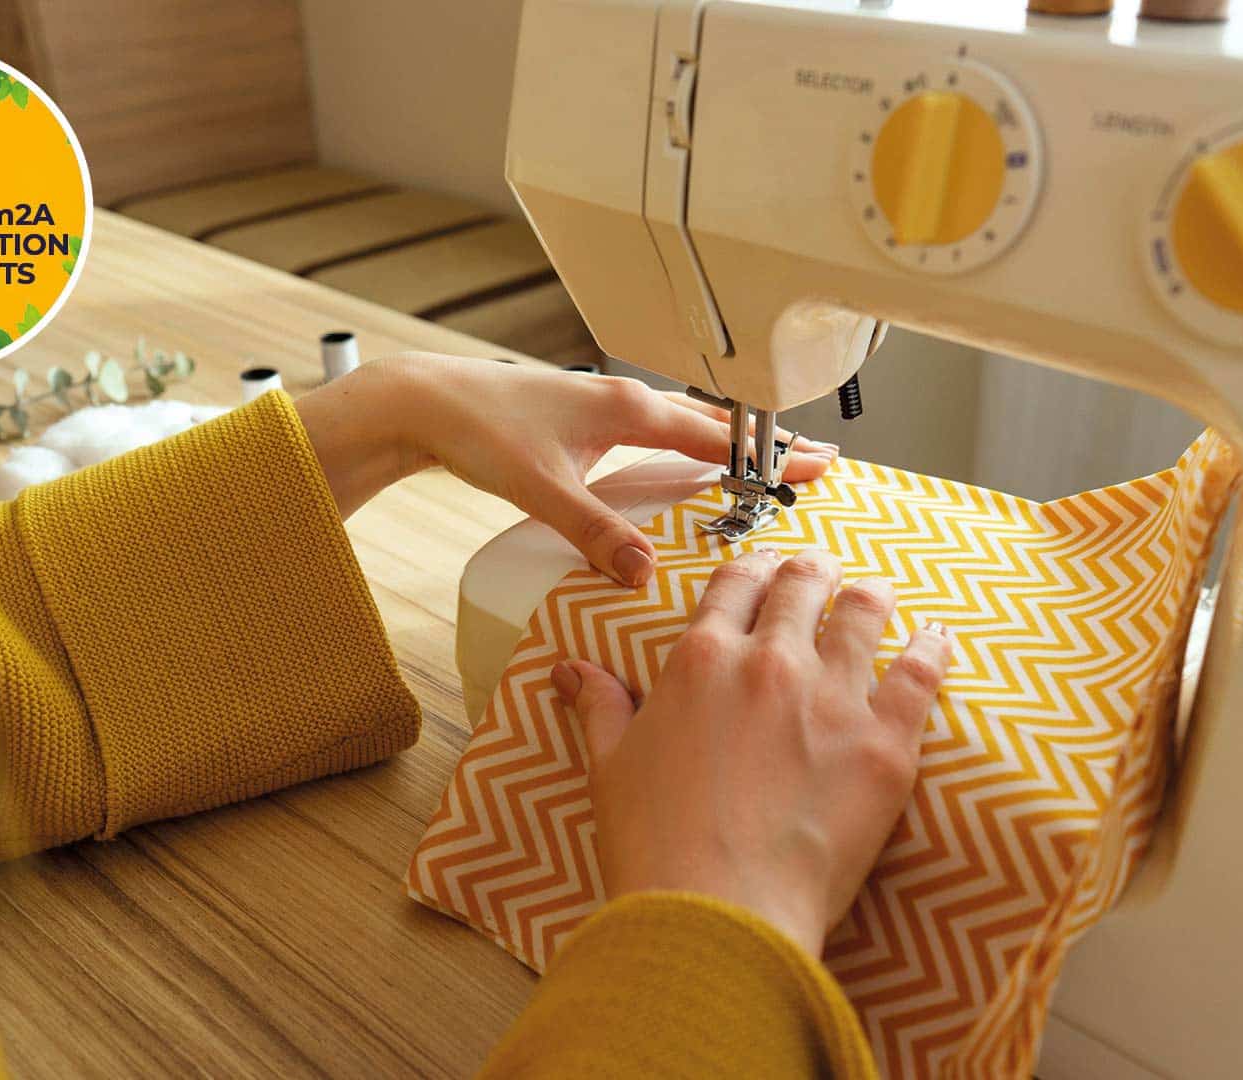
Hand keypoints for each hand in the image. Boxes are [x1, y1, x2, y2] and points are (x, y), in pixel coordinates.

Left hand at [294, 355, 837, 585]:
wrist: (425, 399)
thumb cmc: (479, 429)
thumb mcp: (541, 487)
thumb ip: (595, 530)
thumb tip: (644, 572)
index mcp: (628, 409)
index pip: (716, 437)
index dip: (768, 456)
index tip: (818, 464)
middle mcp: (625, 399)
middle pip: (713, 425)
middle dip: (764, 445)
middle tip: (817, 460)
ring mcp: (606, 404)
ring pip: (686, 424)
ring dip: (728, 444)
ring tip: (765, 461)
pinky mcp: (586, 416)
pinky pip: (657, 430)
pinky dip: (689, 444)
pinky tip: (686, 463)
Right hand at [551, 549, 954, 953]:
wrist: (719, 911)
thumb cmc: (654, 846)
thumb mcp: (610, 768)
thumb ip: (600, 707)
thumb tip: (570, 671)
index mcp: (702, 659)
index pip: (734, 585)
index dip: (753, 570)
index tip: (766, 569)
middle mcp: (771, 661)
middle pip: (803, 586)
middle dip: (813, 573)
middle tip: (822, 574)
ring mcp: (834, 698)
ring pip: (864, 614)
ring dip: (869, 597)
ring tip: (875, 595)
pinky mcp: (886, 743)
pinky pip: (921, 674)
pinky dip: (933, 649)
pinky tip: (937, 639)